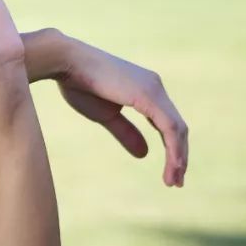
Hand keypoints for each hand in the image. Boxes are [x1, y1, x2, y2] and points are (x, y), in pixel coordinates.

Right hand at [51, 34, 189, 187]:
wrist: (66, 62)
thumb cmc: (80, 84)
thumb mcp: (107, 116)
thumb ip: (126, 132)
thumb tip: (144, 154)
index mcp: (145, 90)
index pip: (168, 124)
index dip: (172, 149)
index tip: (171, 173)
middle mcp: (155, 87)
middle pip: (177, 128)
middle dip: (179, 157)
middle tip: (176, 183)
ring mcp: (153, 90)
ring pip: (177, 130)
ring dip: (178, 157)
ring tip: (174, 181)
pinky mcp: (148, 95)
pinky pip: (169, 127)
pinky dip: (174, 149)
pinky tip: (173, 166)